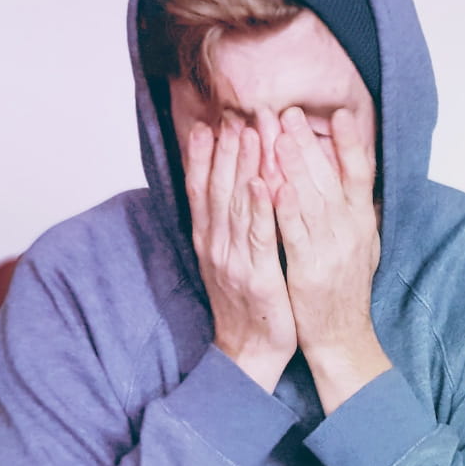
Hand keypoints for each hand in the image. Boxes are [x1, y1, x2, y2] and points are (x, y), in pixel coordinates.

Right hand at [184, 113, 297, 391]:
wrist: (249, 352)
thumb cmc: (246, 304)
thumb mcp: (228, 260)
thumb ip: (226, 225)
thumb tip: (227, 189)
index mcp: (209, 240)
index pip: (202, 189)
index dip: (203, 155)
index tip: (208, 122)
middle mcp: (216, 245)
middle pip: (218, 188)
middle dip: (226, 149)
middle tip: (234, 113)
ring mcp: (234, 260)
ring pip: (237, 205)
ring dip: (243, 166)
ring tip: (250, 132)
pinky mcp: (258, 276)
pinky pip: (259, 236)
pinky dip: (259, 208)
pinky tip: (263, 182)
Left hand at [274, 106, 389, 412]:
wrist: (342, 337)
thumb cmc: (344, 290)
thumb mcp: (362, 246)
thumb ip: (356, 213)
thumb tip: (354, 179)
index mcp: (362, 223)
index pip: (361, 174)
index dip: (351, 143)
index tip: (340, 113)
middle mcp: (351, 231)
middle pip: (330, 178)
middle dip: (307, 143)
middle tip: (287, 111)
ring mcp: (331, 250)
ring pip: (311, 199)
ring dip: (294, 165)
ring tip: (277, 133)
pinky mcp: (309, 269)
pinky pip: (295, 234)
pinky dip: (286, 208)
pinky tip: (273, 185)